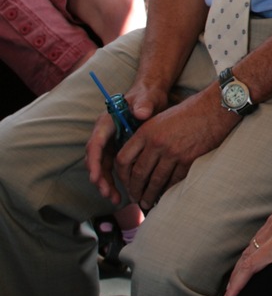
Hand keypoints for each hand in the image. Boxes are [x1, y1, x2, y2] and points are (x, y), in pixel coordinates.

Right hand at [84, 76, 168, 206]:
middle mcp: (104, 135)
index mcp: (106, 122)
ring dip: (106, 184)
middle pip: (96, 159)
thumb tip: (141, 112)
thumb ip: (143, 104)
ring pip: (103, 167)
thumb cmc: (147, 96)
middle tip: (107, 193)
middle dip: (100, 178)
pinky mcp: (117, 150)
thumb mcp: (147, 98)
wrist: (151, 97)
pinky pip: (112, 169)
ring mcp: (109, 144)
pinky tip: (121, 194)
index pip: (96, 143)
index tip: (96, 177)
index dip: (95, 161)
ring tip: (114, 199)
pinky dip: (115, 181)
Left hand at [111, 89, 237, 210]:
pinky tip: (165, 195)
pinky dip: (168, 190)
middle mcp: (157, 143)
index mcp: (146, 131)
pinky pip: (174, 181)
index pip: (123, 159)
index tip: (124, 182)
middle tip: (135, 198)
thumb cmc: (189, 111)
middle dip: (134, 190)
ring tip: (147, 203)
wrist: (215, 108)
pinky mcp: (189, 160)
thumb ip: (147, 136)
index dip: (121, 175)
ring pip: (155, 181)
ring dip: (149, 195)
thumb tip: (138, 157)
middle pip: (138, 174)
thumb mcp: (161, 119)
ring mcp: (173, 153)